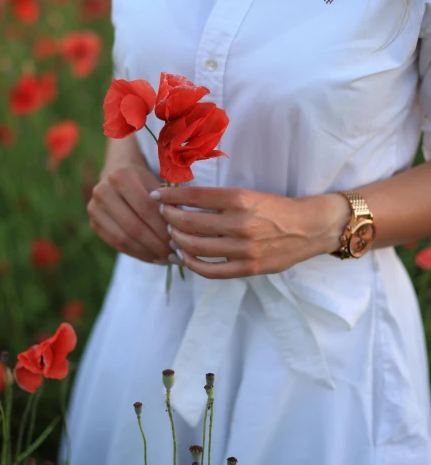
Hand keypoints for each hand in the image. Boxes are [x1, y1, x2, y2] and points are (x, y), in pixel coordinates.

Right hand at [88, 164, 172, 263]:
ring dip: (147, 252)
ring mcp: (94, 208)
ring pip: (124, 239)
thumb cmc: (145, 180)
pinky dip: (137, 253)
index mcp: (121, 176)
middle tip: (174, 254)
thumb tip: (178, 232)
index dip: (163, 227)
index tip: (179, 240)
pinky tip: (154, 257)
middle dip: (156, 244)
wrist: (118, 174)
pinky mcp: (94, 223)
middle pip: (133, 226)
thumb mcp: (157, 183)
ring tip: (166, 258)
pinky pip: (117, 245)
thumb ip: (167, 203)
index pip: (146, 208)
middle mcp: (103, 191)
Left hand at [152, 185, 347, 278]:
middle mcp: (240, 223)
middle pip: (190, 222)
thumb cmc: (277, 207)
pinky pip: (210, 271)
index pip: (195, 196)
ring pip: (196, 247)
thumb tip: (184, 200)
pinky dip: (192, 263)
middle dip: (169, 218)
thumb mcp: (249, 193)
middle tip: (163, 215)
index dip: (171, 196)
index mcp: (240, 198)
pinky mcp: (248, 268)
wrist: (309, 227)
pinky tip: (184, 256)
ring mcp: (244, 249)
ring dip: (177, 240)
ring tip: (171, 234)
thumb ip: (220, 200)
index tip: (156, 196)